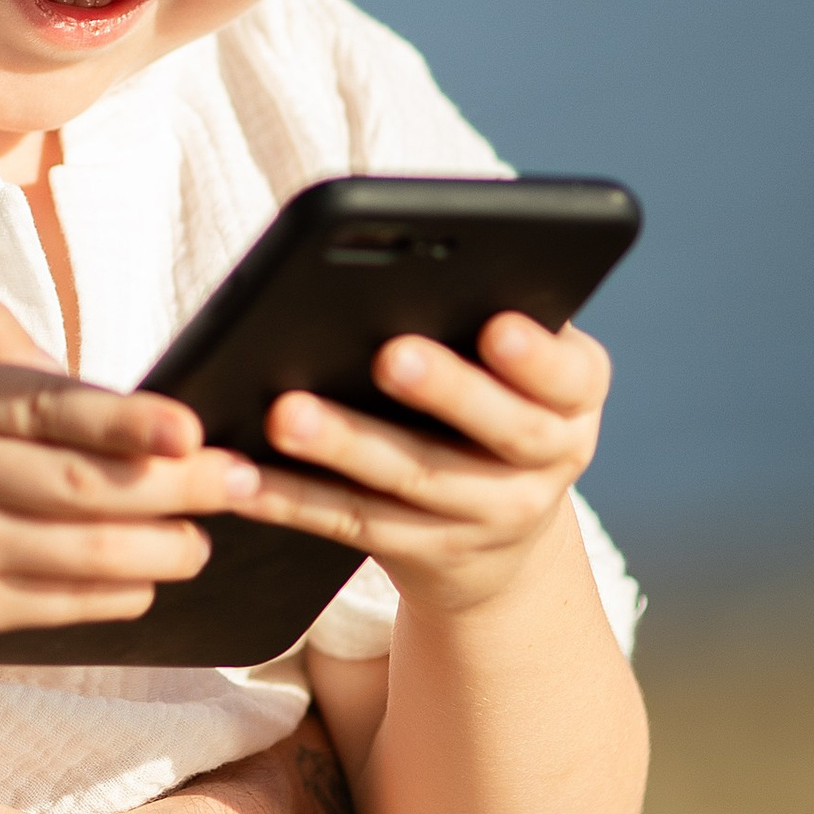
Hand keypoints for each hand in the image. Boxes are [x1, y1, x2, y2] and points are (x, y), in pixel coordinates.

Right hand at [0, 303, 253, 661]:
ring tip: (207, 539)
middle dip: (178, 488)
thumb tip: (74, 362)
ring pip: (83, 556)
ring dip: (161, 549)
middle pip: (85, 487)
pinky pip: (55, 608)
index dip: (126, 419)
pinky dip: (111, 596)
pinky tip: (145, 581)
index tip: (190, 425)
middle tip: (245, 481)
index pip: (46, 406)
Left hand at [234, 313, 608, 618]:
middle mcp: (547, 463)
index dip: (537, 357)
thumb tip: (391, 259)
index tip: (496, 325)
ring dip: (344, 446)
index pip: (570, 377)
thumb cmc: (489, 403)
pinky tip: (239, 476)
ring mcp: (487, 517)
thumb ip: (474, 312)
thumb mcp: (515, 366)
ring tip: (284, 413)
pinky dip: (291, 499)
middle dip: (445, 391)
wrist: (498, 539)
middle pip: (499, 430)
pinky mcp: (422, 554)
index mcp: (573, 398)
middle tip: (390, 354)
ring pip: (414, 478)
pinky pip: (351, 523)